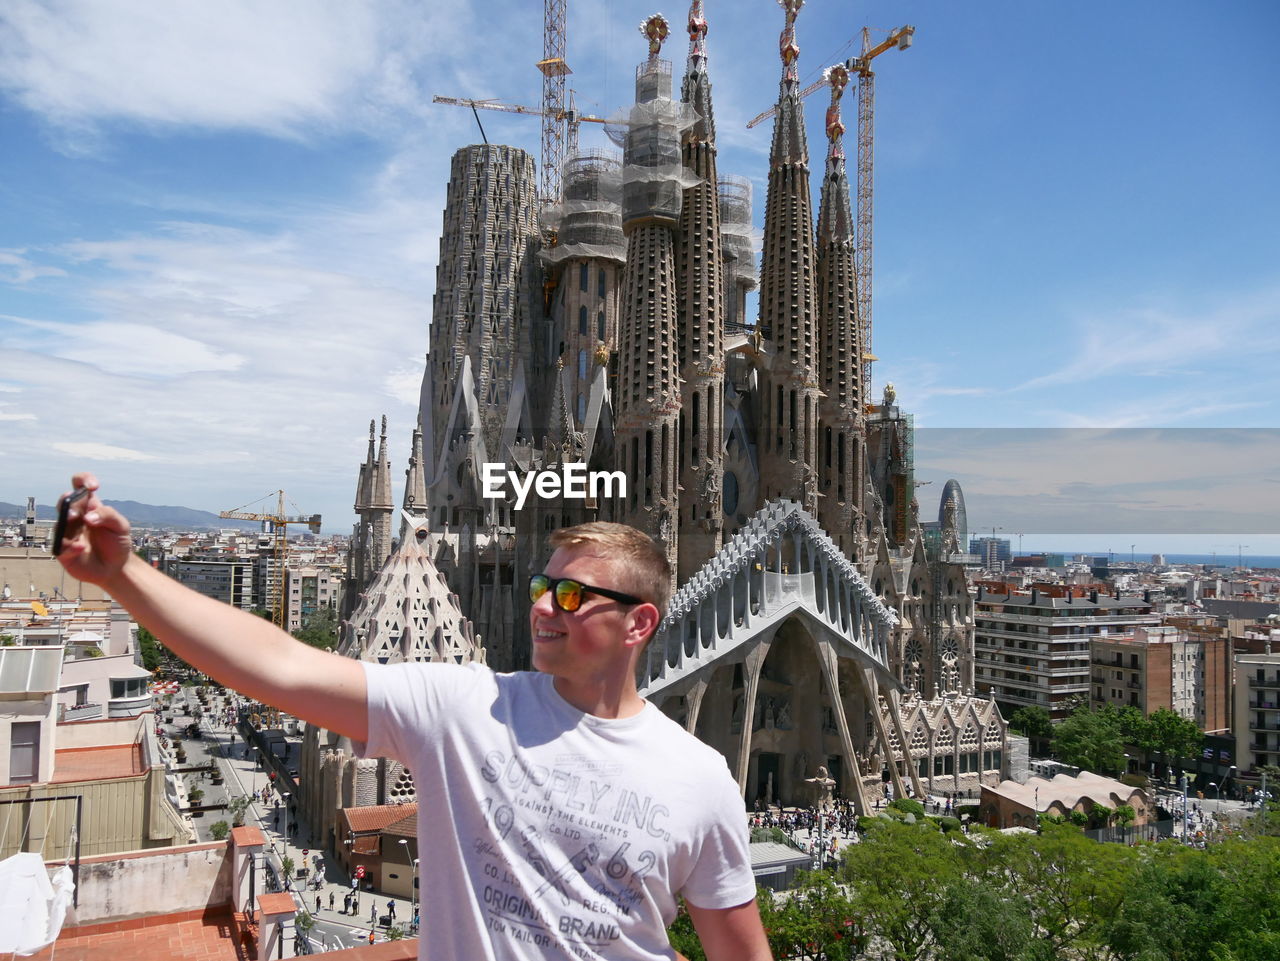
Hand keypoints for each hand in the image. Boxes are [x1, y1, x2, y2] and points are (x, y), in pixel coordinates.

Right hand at [55, 472, 134, 586]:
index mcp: (90, 507)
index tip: (93, 486)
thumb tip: (89, 516)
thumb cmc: (117, 543)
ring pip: (60, 522)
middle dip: (69, 502)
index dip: (83, 480)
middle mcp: (76, 517)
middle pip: (65, 502)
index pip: (81, 486)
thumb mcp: (121, 526)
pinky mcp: (64, 551)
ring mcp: (68, 533)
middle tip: (78, 509)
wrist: (116, 568)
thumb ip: (108, 516)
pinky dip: (70, 546)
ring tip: (76, 519)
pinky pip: (61, 546)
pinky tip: (80, 548)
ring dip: (66, 520)